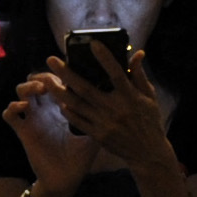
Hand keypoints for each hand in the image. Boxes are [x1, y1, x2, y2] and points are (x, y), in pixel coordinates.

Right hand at [2, 76, 97, 196]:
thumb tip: (119, 103)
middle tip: (52, 79)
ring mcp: (32, 120)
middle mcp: (45, 111)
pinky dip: (13, 107)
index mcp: (61, 109)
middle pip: (35, 81)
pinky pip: (9, 115)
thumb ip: (101, 118)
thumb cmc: (80, 160)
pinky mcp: (23, 132)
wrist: (65, 182)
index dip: (58, 74)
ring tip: (40, 90)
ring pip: (20, 91)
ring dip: (27, 86)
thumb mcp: (94, 135)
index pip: (55, 82)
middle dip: (41, 75)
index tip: (68, 73)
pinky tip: (24, 108)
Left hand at [42, 44, 174, 174]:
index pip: (116, 73)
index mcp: (130, 97)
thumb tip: (138, 53)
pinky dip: (67, 111)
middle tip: (51, 60)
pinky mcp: (98, 135)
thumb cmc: (149, 120)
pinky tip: (59, 101)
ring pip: (76, 105)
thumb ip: (139, 75)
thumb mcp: (149, 97)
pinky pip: (78, 121)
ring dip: (58, 92)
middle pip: (86, 88)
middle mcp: (115, 109)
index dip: (105, 58)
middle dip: (66, 73)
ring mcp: (104, 123)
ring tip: (46, 80)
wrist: (147, 152)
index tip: (93, 43)